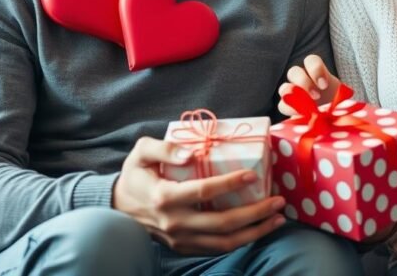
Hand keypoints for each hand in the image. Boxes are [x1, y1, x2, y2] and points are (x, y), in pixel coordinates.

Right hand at [113, 137, 286, 253]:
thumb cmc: (135, 174)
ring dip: (255, 232)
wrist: (118, 206)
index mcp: (164, 197)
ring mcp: (180, 239)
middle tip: (278, 200)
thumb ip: (164, 148)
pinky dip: (241, 241)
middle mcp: (174, 222)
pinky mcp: (184, 247)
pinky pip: (217, 249)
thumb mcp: (141, 152)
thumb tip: (190, 154)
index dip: (230, 184)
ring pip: (224, 242)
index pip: (203, 191)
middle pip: (223, 223)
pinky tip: (258, 228)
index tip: (253, 174)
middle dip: (256, 213)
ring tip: (277, 219)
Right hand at [277, 54, 339, 115]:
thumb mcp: (341, 98)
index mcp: (316, 72)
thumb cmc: (337, 104)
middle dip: (303, 83)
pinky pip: (282, 105)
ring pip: (283, 87)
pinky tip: (300, 115)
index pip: (311, 61)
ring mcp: (293, 93)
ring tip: (306, 107)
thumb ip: (337, 97)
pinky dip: (290, 109)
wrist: (334, 117)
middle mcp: (302, 79)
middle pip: (294, 72)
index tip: (324, 85)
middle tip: (316, 96)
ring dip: (293, 97)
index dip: (316, 70)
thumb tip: (335, 106)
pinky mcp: (288, 107)